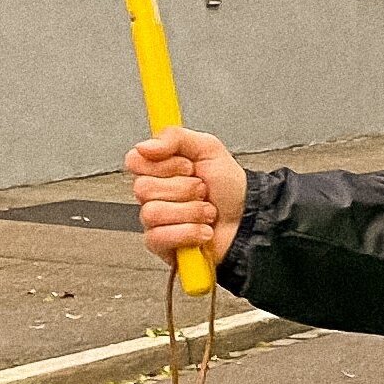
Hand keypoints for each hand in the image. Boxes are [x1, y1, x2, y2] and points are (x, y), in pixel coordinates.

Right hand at [125, 127, 247, 268]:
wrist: (248, 220)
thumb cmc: (230, 188)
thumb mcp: (209, 149)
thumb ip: (176, 137)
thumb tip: (145, 145)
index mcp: (160, 170)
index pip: (134, 161)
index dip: (163, 164)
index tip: (188, 167)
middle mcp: (154, 195)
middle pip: (143, 188)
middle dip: (185, 189)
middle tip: (203, 191)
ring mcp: (155, 221)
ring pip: (152, 213)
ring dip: (191, 212)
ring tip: (207, 212)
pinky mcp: (161, 245)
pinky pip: (160, 237)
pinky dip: (190, 232)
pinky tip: (203, 231)